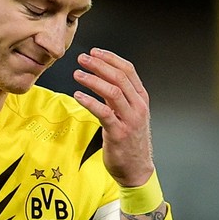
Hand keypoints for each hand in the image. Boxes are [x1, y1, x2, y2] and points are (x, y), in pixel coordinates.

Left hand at [73, 48, 153, 186]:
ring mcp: (129, 119)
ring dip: (93, 80)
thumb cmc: (129, 141)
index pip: (128, 71)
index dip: (110, 59)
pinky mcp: (118, 132)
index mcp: (140, 98)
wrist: (136, 168)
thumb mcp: (128, 114)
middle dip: (99, 65)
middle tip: (82, 58)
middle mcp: (137, 106)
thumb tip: (102, 80)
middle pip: (120, 77)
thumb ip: (119, 97)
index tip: (95, 52)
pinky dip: (90, 101)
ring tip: (77, 74)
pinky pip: (104, 112)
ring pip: (113, 92)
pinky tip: (78, 95)